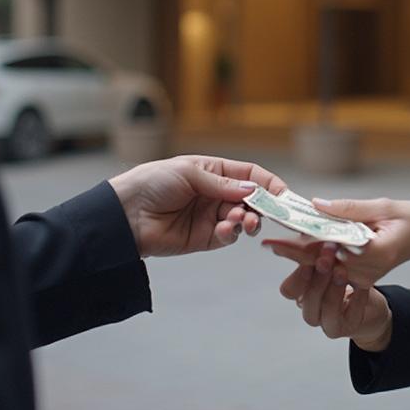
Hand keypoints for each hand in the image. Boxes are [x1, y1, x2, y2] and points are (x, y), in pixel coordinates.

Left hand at [109, 154, 285, 257]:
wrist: (126, 214)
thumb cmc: (153, 182)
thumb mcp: (189, 173)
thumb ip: (222, 184)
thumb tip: (252, 190)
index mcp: (215, 171)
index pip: (251, 175)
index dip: (269, 183)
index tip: (284, 193)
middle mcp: (217, 194)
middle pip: (253, 200)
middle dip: (263, 206)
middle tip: (266, 213)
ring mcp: (212, 216)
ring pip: (244, 219)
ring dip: (249, 220)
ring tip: (244, 221)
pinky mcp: (205, 238)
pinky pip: (228, 235)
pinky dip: (233, 232)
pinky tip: (226, 228)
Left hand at [263, 197, 409, 287]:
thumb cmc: (408, 217)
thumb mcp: (381, 206)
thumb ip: (348, 209)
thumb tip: (316, 205)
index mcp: (376, 253)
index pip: (331, 251)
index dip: (302, 247)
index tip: (277, 243)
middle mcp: (368, 271)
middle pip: (323, 263)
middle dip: (295, 253)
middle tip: (269, 243)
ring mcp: (365, 277)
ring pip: (326, 268)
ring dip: (304, 255)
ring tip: (277, 245)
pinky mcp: (362, 276)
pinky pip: (334, 268)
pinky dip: (317, 257)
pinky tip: (299, 247)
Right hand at [279, 260, 392, 351]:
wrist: (369, 308)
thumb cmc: (347, 281)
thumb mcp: (332, 263)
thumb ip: (319, 254)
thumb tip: (311, 235)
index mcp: (303, 293)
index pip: (289, 289)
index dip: (298, 274)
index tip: (308, 256)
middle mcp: (312, 309)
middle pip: (306, 298)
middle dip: (318, 275)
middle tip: (327, 256)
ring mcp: (328, 322)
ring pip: (326, 308)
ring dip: (334, 287)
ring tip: (343, 270)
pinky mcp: (347, 327)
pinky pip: (350, 314)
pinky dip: (357, 298)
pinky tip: (363, 285)